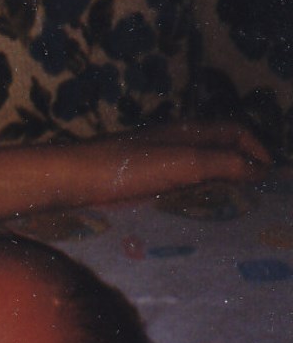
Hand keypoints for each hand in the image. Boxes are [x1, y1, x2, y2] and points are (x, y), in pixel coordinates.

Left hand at [71, 120, 273, 202]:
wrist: (69, 179)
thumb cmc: (126, 168)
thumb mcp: (184, 162)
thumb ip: (223, 163)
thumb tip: (261, 170)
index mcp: (187, 130)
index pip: (234, 131)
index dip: (257, 147)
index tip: (272, 174)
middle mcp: (172, 140)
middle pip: (217, 146)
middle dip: (241, 164)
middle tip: (257, 193)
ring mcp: (152, 158)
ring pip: (196, 164)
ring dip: (217, 180)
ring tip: (232, 206)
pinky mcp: (135, 177)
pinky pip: (175, 180)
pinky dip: (193, 191)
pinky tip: (192, 211)